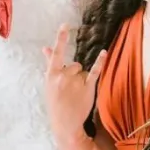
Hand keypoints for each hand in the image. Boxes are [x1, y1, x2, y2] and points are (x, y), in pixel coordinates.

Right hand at [42, 24, 107, 142]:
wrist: (64, 124)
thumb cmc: (55, 102)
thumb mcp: (49, 83)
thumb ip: (49, 63)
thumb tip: (46, 47)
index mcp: (51, 75)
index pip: (57, 53)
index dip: (61, 38)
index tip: (65, 25)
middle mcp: (63, 76)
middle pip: (74, 65)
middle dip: (74, 74)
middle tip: (69, 90)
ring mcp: (75, 83)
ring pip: (83, 71)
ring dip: (82, 80)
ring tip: (76, 94)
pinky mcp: (87, 88)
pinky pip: (94, 71)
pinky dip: (100, 62)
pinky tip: (104, 52)